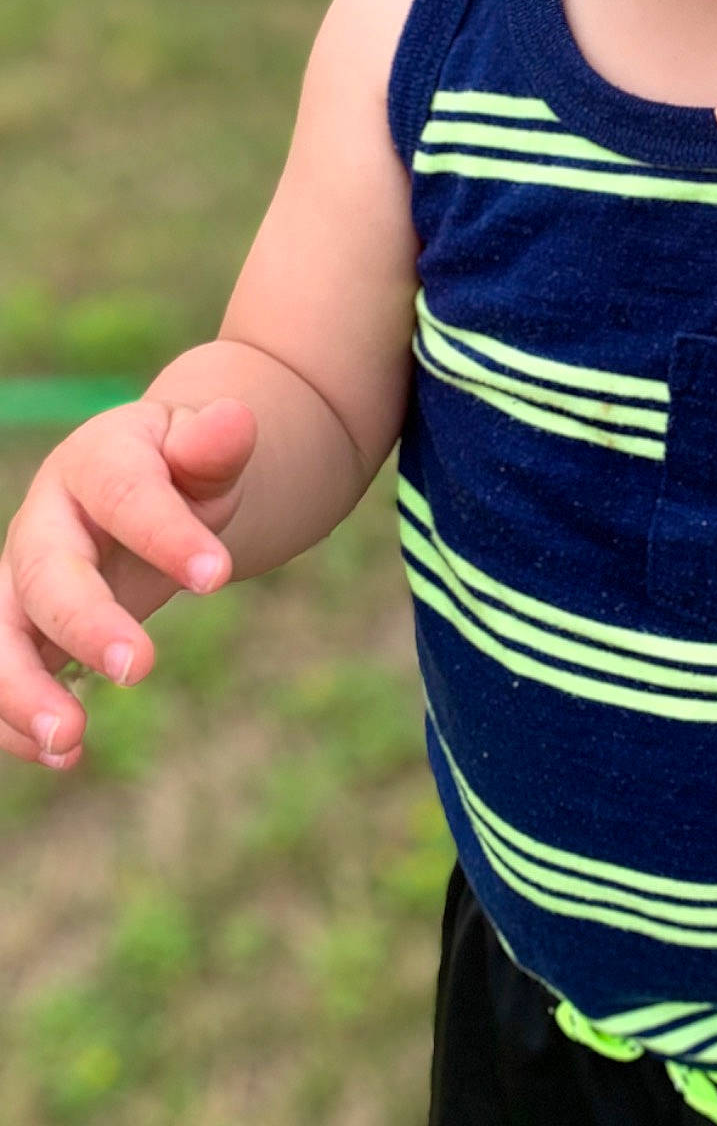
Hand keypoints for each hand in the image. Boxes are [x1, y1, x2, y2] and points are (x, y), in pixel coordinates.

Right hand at [0, 398, 254, 768]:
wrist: (148, 486)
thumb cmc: (184, 469)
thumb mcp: (208, 450)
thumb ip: (216, 444)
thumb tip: (233, 419)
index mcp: (96, 460)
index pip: (126, 494)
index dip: (167, 534)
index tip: (219, 577)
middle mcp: (45, 519)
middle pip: (47, 572)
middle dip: (86, 623)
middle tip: (139, 669)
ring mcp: (21, 577)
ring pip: (0, 632)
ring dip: (24, 690)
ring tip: (70, 740)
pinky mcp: (19, 627)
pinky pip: (2, 672)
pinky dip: (15, 719)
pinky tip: (62, 757)